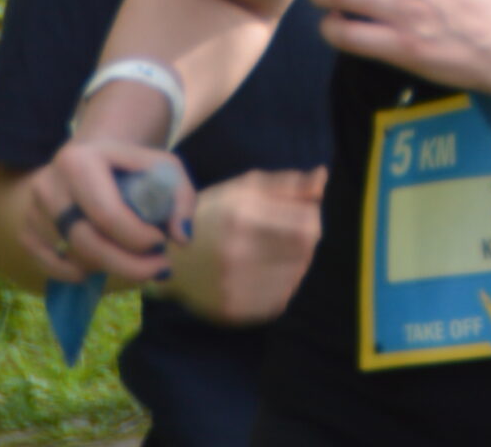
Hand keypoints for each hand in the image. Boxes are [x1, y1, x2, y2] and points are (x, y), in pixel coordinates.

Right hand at [23, 140, 196, 286]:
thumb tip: (181, 237)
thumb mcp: (163, 168)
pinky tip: (99, 267)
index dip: (137, 237)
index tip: (162, 243)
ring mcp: (33, 210)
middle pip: (86, 242)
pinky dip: (77, 274)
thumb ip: (180, 198)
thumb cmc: (131, 167)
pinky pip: (50, 267)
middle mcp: (49, 184)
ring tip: (134, 260)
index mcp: (81, 160)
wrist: (93, 160)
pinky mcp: (26, 231)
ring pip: (71, 257)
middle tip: (159, 269)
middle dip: (127, 264)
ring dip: (108, 267)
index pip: (107, 213)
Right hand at [167, 168, 326, 323]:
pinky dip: (280, 285)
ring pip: (295, 276)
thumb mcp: (243, 188)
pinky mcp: (233, 312)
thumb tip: (323, 178)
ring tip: (273, 253)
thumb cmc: (211, 216)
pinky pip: (280, 299)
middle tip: (287, 234)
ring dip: (295, 263)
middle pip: (305, 251)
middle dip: (305, 240)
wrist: (168, 260)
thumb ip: (286, 184)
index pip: (307, 224)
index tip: (300, 214)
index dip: (311, 217)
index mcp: (241, 215)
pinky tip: (263, 274)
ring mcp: (234, 286)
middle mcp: (238, 253)